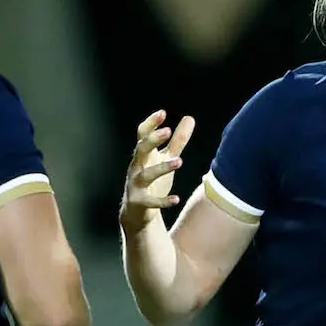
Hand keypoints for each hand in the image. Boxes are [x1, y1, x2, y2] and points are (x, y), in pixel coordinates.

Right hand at [120, 111, 195, 231]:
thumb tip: (190, 118)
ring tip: (179, 161)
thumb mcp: (166, 158)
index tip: (163, 113)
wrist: (136, 212)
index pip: (142, 135)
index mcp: (143, 155)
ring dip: (162, 168)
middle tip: (167, 131)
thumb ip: (178, 140)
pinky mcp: (140, 202)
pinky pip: (151, 202)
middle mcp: (137, 167)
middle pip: (141, 150)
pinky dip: (163, 201)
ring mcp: (136, 185)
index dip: (151, 124)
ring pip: (146, 174)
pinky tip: (177, 199)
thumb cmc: (153, 181)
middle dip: (152, 140)